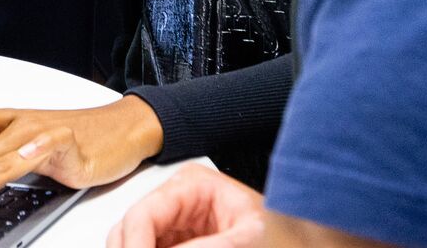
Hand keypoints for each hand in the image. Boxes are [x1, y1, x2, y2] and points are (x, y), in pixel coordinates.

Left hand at [0, 97, 166, 214]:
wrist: (122, 129)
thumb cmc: (78, 137)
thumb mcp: (28, 138)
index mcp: (13, 120)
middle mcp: (25, 122)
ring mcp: (46, 132)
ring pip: (4, 155)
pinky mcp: (71, 143)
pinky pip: (50, 142)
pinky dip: (36, 148)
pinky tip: (23, 157)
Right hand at [107, 165, 266, 247]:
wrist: (298, 239)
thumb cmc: (281, 231)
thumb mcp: (247, 238)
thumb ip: (207, 247)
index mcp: (192, 185)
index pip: (142, 214)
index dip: (133, 245)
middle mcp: (177, 203)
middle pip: (128, 230)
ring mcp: (173, 228)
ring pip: (131, 242)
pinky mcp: (175, 245)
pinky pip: (149, 247)